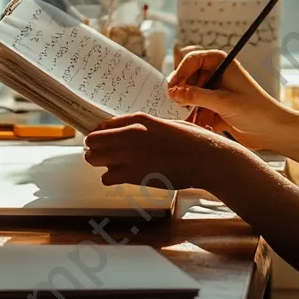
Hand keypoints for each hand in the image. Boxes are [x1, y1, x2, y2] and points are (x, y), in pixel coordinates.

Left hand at [83, 112, 242, 190]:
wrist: (206, 159)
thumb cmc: (193, 141)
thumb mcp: (168, 125)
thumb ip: (148, 128)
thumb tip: (134, 134)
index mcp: (139, 119)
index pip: (104, 124)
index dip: (102, 133)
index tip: (104, 140)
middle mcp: (130, 134)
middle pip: (92, 141)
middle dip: (95, 148)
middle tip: (104, 154)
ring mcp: (129, 154)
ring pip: (94, 158)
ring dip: (101, 163)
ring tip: (113, 166)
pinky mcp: (133, 174)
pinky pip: (106, 178)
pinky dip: (111, 178)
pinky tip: (122, 177)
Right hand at [167, 49, 288, 150]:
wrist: (274, 132)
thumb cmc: (256, 110)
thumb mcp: (223, 102)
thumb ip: (196, 96)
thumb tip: (173, 92)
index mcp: (222, 63)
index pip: (193, 60)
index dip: (180, 72)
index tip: (172, 88)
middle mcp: (217, 75)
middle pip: (189, 79)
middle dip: (183, 93)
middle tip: (178, 105)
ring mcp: (216, 92)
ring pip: (192, 97)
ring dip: (189, 109)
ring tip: (192, 119)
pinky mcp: (216, 108)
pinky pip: (198, 111)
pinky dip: (197, 119)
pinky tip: (202, 126)